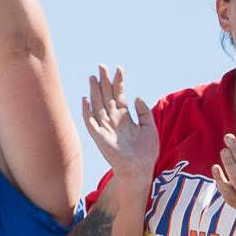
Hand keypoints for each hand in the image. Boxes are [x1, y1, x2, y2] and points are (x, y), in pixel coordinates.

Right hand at [81, 66, 158, 180]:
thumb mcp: (150, 128)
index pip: (119, 95)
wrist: (140, 169)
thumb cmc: (146, 152)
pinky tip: (85, 100)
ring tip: (93, 77)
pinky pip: (90, 123)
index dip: (118, 82)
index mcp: (125, 118)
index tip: (119, 69)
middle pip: (106, 97)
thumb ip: (144, 112)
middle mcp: (113, 120)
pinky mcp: (99, 137)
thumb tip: (137, 97)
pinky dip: (87, 112)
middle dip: (104, 82)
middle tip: (102, 66)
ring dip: (95, 92)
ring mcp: (105, 128)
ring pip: (98, 105)